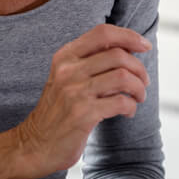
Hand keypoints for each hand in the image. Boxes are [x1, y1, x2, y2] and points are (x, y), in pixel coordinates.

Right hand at [15, 24, 150, 176]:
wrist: (34, 145)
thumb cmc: (59, 110)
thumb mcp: (67, 77)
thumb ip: (91, 61)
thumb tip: (129, 49)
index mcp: (65, 56)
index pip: (103, 33)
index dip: (129, 36)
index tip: (144, 46)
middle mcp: (68, 70)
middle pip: (118, 55)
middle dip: (139, 68)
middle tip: (143, 82)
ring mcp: (74, 92)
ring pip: (123, 77)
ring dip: (139, 88)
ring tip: (138, 97)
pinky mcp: (83, 114)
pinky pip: (121, 102)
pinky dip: (131, 106)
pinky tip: (128, 112)